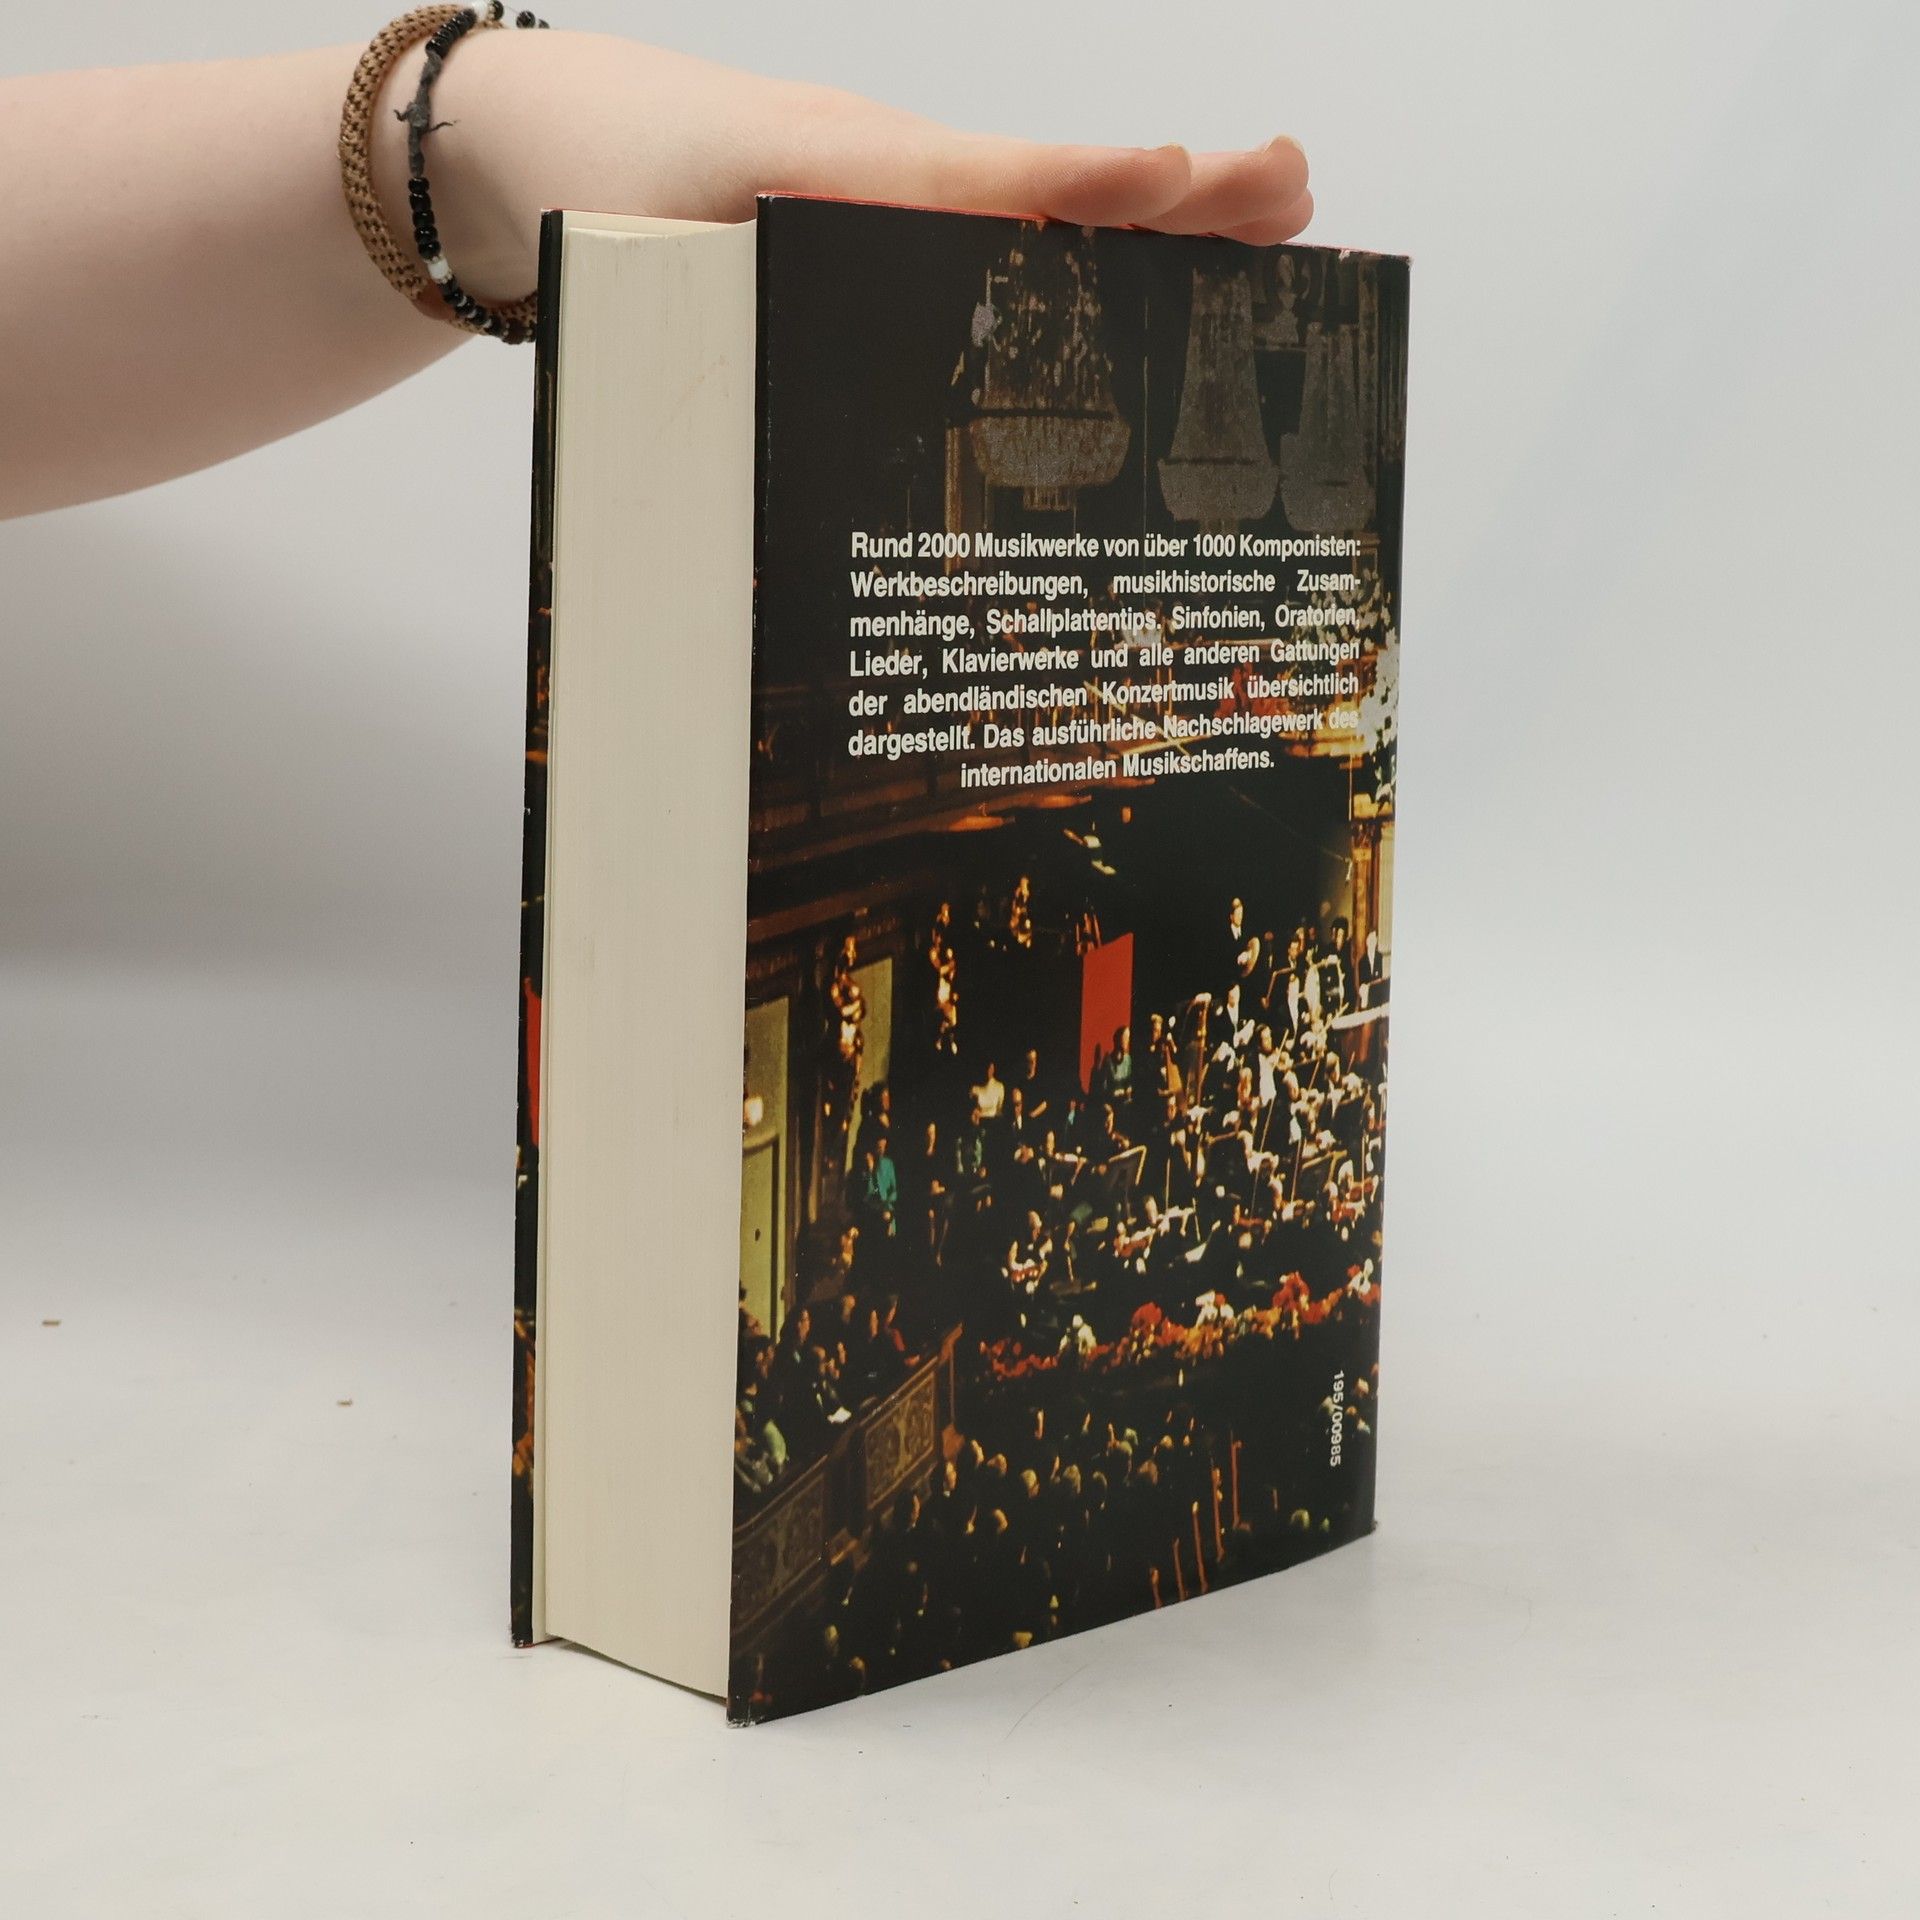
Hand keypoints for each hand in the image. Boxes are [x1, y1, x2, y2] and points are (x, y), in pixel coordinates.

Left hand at [421, 35, 1311, 298]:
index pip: (981, 181)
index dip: (1083, 192)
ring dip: (1149, 231)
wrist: (516, 147)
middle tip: (1293, 192)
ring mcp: (886, 211)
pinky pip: (989, 251)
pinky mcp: (872, 240)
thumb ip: (727, 313)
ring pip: (1036, 222)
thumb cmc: (590, 189)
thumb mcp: (656, 250)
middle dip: (1172, 201)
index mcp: (836, 175)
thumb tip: (827, 409)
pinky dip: (1078, 257)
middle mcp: (882, 186)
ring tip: (1263, 234)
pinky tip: (1139, 292)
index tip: (1188, 184)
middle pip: (1048, 192)